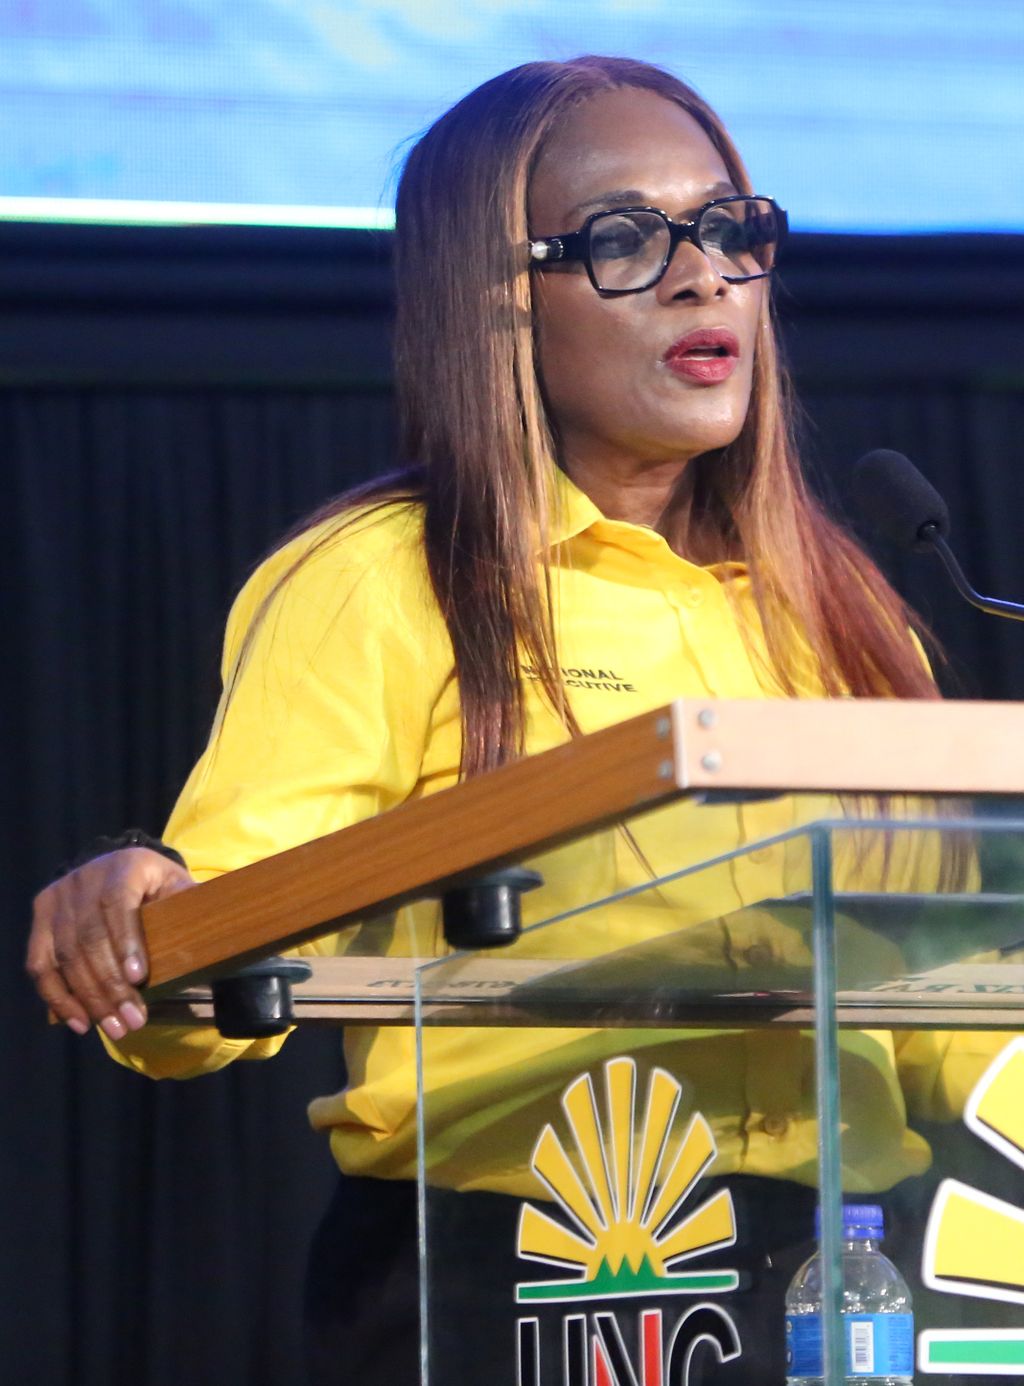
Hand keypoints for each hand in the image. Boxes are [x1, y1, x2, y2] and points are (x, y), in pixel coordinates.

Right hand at [27, 848, 195, 1038]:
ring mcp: (57, 898)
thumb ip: (192, 907)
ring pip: (65, 955)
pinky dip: (58, 996)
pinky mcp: (41, 918)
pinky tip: (81, 1021)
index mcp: (124, 866)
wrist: (119, 870)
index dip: (126, 941)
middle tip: (133, 1020)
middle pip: (89, 937)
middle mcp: (84, 878)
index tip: (139, 978)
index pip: (117, 903)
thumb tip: (224, 935)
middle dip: (111, 985)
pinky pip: (41, 964)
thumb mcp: (179, 887)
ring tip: (115, 1028)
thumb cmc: (158, 887)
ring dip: (89, 998)